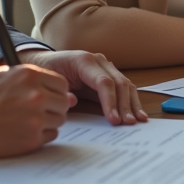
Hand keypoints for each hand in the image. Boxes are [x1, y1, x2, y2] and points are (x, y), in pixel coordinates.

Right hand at [0, 64, 74, 157]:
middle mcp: (36, 95)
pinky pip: (50, 136)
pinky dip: (41, 135)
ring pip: (59, 120)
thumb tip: (61, 90)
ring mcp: (35, 119)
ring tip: (28, 121)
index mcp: (30, 76)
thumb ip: (32, 79)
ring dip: (48, 121)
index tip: (49, 97)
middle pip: (64, 103)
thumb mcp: (3, 75)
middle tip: (39, 111)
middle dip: (54, 107)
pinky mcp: (32, 139)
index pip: (62, 84)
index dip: (56, 92)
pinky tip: (25, 131)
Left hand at [21, 50, 146, 125]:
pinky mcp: (109, 75)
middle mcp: (99, 61)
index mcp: (84, 61)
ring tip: (138, 120)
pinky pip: (124, 87)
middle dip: (125, 105)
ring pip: (125, 84)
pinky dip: (131, 101)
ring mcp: (106, 66)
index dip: (110, 102)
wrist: (45, 62)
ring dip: (132, 104)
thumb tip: (74, 101)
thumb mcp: (49, 82)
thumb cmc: (46, 72)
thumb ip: (62, 92)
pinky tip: (138, 113)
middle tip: (128, 123)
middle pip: (119, 83)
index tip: (114, 120)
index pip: (104, 82)